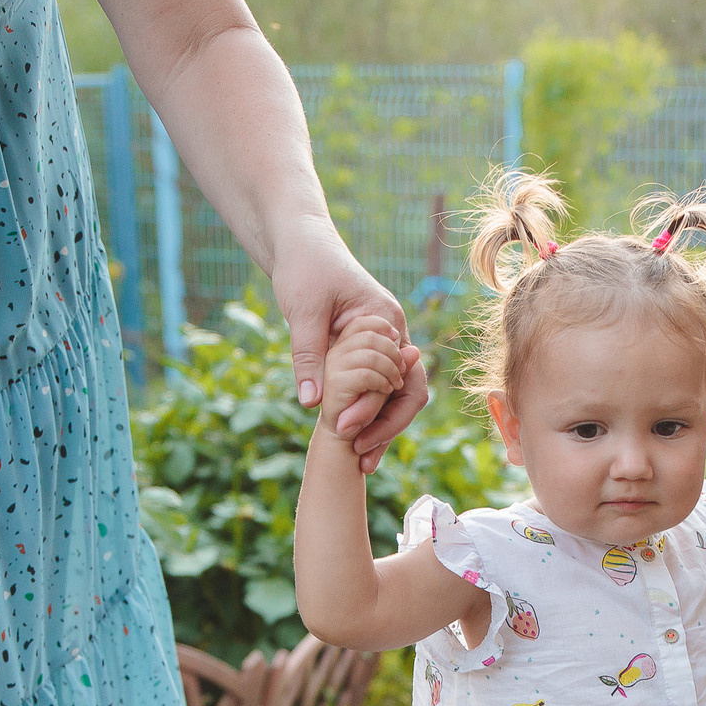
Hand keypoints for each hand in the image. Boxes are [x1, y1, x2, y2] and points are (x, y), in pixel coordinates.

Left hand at [271, 227, 428, 473]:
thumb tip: (312, 404)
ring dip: (379, 427)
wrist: (299, 243)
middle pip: (406, 393)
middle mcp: (392, 336)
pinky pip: (375, 387)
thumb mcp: (303, 312)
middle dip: (386, 429)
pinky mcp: (364, 351)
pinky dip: (366, 412)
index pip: (401, 380)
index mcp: (386, 322)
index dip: (378, 413)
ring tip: (360, 461)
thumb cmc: (304, 268)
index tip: (349, 436)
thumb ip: (309, 356)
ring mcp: (381, 344)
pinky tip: (351, 438)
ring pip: (393, 395)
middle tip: (363, 462)